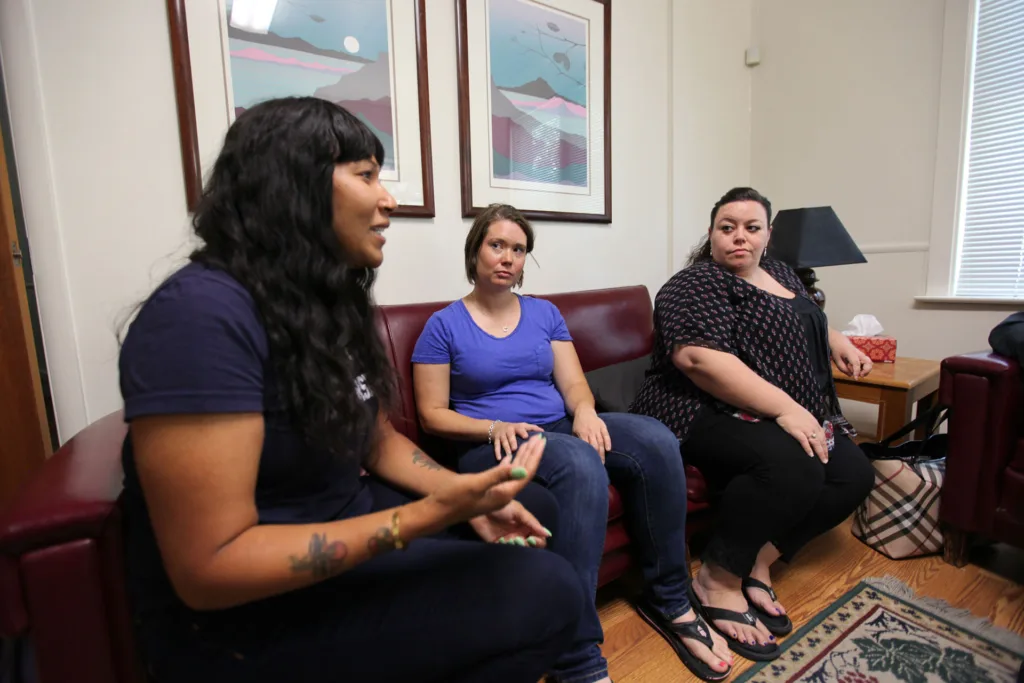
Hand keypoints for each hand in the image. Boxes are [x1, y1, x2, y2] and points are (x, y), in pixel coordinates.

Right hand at [429, 433, 545, 523]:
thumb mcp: (476, 484)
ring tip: (529, 443)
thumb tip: (521, 469)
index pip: (526, 473)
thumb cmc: (454, 497)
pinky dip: (509, 464)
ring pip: (515, 473)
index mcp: (505, 494)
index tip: (542, 441)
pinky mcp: (488, 491)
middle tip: (540, 437)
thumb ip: (498, 476)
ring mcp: (496, 494)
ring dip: (522, 457)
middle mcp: (504, 495)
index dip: (535, 456)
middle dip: (532, 454)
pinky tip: (510, 456)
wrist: (438, 511)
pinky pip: (504, 475)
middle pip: (524, 472)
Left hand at [469, 501, 549, 547]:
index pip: (540, 537)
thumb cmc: (502, 506)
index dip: (539, 541)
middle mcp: (520, 534)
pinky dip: (507, 549)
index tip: (532, 538)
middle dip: (528, 545)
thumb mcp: (519, 511)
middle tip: (520, 540)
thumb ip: (532, 523)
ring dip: (518, 547)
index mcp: (527, 526)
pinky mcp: (497, 544)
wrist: (481, 506)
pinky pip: (506, 552)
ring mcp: (509, 540)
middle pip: (531, 546)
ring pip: (520, 550)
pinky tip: (503, 541)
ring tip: (511, 540)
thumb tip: (548, 534)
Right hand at [492, 421, 542, 460]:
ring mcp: (502, 435)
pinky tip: (499, 459)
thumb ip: (532, 428)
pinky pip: (496, 446)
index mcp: (517, 427)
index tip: (526, 436)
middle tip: (515, 448)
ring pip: (504, 442)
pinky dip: (497, 452)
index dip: (523, 432)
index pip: (520, 428)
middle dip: (512, 441)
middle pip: (510, 436)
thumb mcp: (522, 425)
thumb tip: (542, 431)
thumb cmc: (514, 428)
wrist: (496, 427)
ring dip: (506, 448)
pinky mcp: (496, 440)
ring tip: (509, 455)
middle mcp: (509, 430)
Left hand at [572, 407, 611, 462]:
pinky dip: (608, 442)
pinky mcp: (603, 426)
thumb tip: (577, 451)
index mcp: (582, 434)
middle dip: (597, 456)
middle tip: (598, 466)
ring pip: (601, 442)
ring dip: (602, 452)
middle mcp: (591, 432)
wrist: (584, 410)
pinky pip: (606, 435)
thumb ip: (576, 440)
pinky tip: (609, 449)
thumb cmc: (578, 423)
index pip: (586, 446)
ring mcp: (597, 429)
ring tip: (603, 461)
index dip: (589, 455)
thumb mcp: (574, 431)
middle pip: (595, 446)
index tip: (590, 463)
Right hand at [776, 405, 828, 462]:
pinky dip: (808, 449)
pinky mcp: (797, 432)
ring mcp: (805, 430)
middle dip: (824, 451)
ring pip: (815, 443)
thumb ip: (809, 423)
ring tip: (822, 460)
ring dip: (820, 452)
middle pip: (821, 441)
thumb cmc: (793, 410)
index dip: (825, 445)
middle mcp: (812, 427)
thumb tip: (810, 430)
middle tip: (825, 460)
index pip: (823, 436)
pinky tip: (811, 455)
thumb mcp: (805, 416)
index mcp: (815, 423)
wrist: (784, 407)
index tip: (826, 452)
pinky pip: (805, 442)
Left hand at [832, 339, 872, 378]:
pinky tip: (858, 370)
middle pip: (868, 362)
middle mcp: (858, 353)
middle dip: (866, 370)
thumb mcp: (836, 359)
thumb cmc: (837, 349)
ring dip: (866, 370)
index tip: (856, 378)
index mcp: (850, 353)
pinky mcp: (862, 356)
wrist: (839, 340)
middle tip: (860, 375)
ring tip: (859, 374)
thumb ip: (842, 368)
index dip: (857, 371)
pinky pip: (867, 363)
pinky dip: (865, 368)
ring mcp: (861, 354)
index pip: (856, 363)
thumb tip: (851, 375)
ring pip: (869, 363)